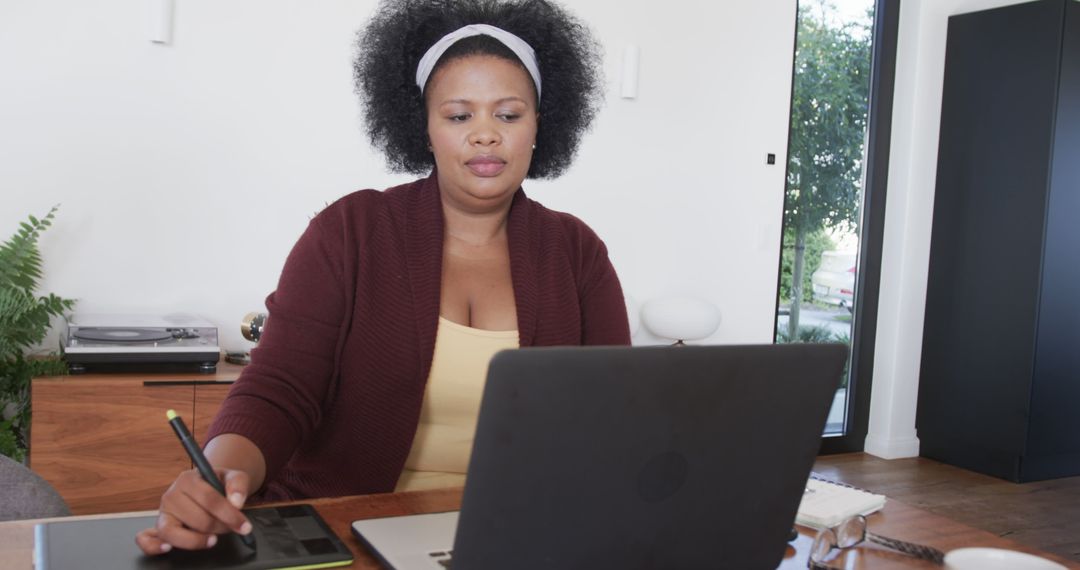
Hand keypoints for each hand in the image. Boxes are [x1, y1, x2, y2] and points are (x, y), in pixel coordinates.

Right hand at [135, 468, 252, 554]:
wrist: (207, 486)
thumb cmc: (218, 483)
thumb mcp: (232, 476)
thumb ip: (238, 484)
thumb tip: (236, 502)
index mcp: (188, 479)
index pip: (209, 499)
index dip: (229, 515)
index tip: (243, 526)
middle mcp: (171, 495)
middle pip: (196, 518)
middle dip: (219, 527)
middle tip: (230, 528)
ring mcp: (162, 512)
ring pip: (172, 532)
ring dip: (195, 540)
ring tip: (212, 540)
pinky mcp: (158, 527)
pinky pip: (147, 539)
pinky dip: (154, 546)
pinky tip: (168, 549)